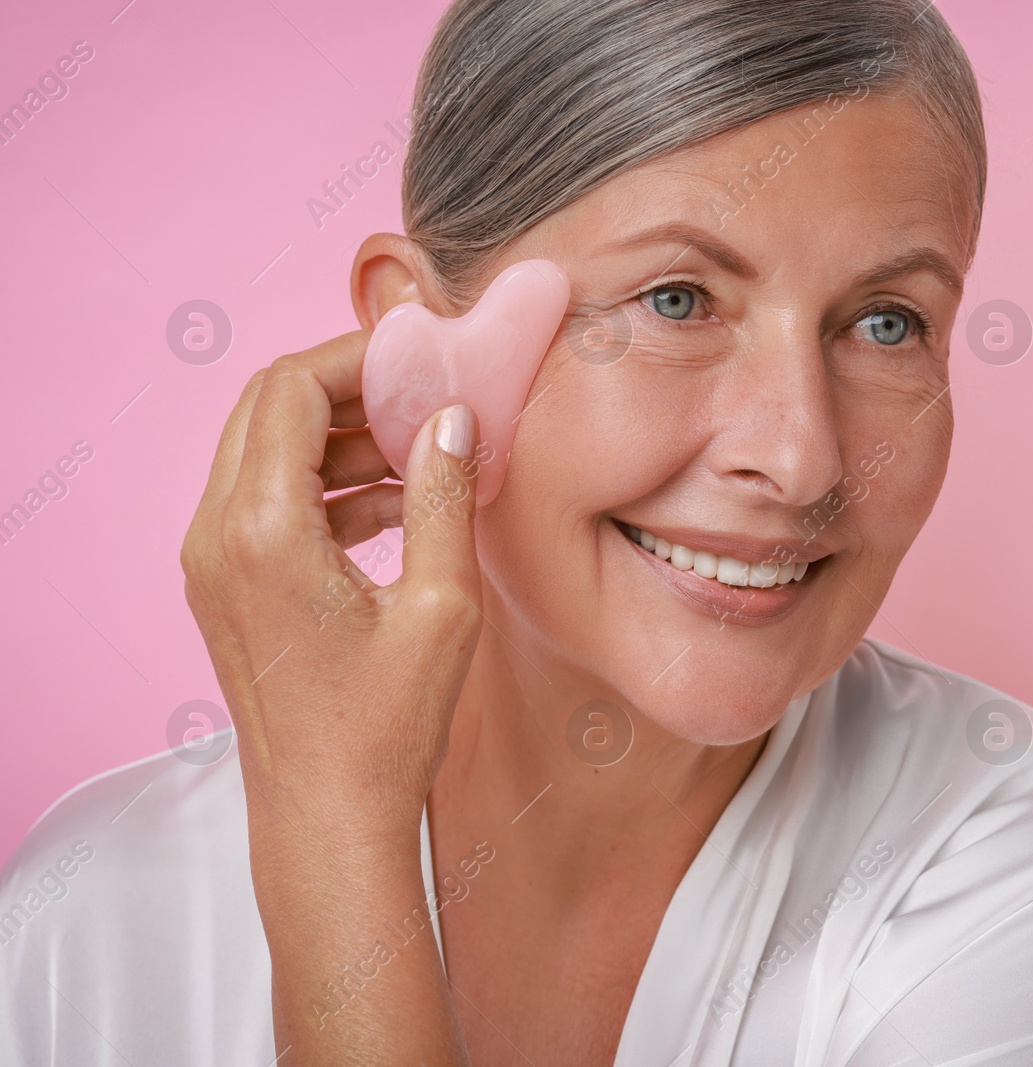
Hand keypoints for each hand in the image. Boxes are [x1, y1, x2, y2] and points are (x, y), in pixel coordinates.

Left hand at [181, 330, 482, 839]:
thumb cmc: (384, 726)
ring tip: (418, 451)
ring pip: (263, 452)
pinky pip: (266, 501)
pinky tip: (394, 504)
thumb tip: (453, 418)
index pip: (288, 389)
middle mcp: (216, 536)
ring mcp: (211, 563)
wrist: (326, 816)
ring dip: (336, 436)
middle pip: (265, 409)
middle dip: (345, 390)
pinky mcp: (225, 588)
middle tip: (420, 396)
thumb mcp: (440, 606)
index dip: (354, 358)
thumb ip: (443, 498)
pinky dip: (323, 484)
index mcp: (261, 531)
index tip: (419, 359)